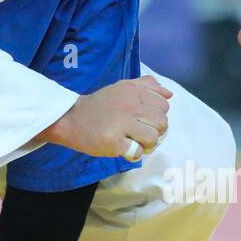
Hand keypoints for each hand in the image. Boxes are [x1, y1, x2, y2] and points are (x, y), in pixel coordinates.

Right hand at [39, 75, 172, 157]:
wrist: (70, 118)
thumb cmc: (100, 105)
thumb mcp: (121, 87)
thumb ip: (146, 86)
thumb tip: (169, 93)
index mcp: (133, 91)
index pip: (164, 105)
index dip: (158, 115)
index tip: (144, 119)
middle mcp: (129, 105)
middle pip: (162, 123)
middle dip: (155, 131)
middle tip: (140, 132)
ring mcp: (121, 124)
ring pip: (153, 138)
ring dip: (146, 144)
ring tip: (134, 141)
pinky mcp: (113, 142)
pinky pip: (137, 152)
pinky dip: (132, 153)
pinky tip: (123, 147)